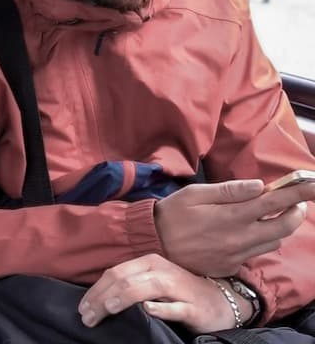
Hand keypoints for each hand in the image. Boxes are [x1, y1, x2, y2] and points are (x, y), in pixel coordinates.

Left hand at [78, 254, 249, 332]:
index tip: (82, 308)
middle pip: (124, 280)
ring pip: (145, 289)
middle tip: (87, 317)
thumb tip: (96, 297)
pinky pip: (174, 307)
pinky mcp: (193, 307)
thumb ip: (128, 283)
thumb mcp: (151, 281)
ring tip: (105, 312)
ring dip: (121, 299)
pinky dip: (160, 309)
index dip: (95, 290)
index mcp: (148, 262)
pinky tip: (147, 311)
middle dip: (101, 298)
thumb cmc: (179, 293)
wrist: (221, 302)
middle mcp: (162, 271)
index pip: (115, 273)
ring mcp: (178, 288)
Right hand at [155, 179, 314, 276]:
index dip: (299, 192)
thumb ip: (229, 190)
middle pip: (285, 226)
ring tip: (266, 215)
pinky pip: (255, 253)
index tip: (313, 184)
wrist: (152, 244)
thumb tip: (260, 186)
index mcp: (231, 215)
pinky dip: (258, 240)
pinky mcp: (231, 267)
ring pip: (274, 241)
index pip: (276, 202)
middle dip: (296, 210)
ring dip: (278, 226)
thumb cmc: (172, 213)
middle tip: (292, 201)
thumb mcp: (195, 193)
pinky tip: (243, 232)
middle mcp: (240, 237)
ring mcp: (237, 255)